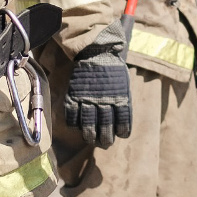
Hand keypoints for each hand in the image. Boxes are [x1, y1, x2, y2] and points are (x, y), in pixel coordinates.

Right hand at [66, 20, 131, 146]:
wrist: (96, 52)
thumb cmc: (113, 69)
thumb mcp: (124, 84)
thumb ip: (123, 101)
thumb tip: (121, 120)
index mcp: (120, 98)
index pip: (123, 122)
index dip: (122, 131)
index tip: (120, 135)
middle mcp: (105, 101)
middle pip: (105, 127)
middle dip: (105, 138)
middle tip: (105, 143)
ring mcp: (88, 99)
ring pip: (88, 124)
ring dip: (89, 135)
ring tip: (90, 139)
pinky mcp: (75, 96)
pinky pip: (72, 115)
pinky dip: (73, 124)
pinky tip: (77, 126)